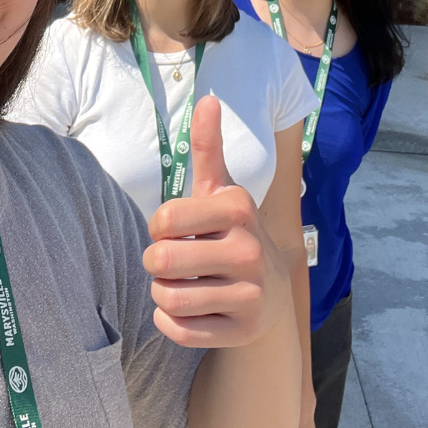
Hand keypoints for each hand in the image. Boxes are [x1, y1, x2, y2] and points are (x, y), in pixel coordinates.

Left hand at [144, 94, 290, 346]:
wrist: (270, 294)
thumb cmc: (230, 232)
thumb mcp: (219, 190)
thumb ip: (206, 146)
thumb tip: (208, 98)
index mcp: (238, 208)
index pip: (163, 221)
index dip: (158, 228)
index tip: (174, 230)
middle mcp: (249, 249)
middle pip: (161, 263)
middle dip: (156, 264)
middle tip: (172, 263)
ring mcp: (250, 293)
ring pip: (167, 299)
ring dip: (163, 294)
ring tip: (183, 284)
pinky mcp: (242, 330)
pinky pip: (178, 330)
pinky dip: (170, 323)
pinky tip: (188, 310)